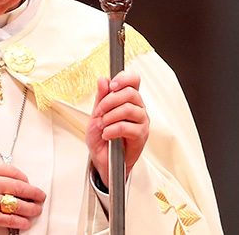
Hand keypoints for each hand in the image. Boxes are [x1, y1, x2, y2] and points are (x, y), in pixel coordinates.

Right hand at [0, 161, 45, 229]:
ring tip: (37, 209)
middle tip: (41, 195)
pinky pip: (8, 220)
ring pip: (17, 205)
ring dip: (31, 208)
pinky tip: (26, 222)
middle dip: (34, 193)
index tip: (28, 182)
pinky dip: (20, 221)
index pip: (13, 171)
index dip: (24, 178)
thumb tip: (8, 175)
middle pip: (20, 187)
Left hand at [85, 70, 148, 188]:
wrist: (102, 160)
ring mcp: (141, 121)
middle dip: (109, 101)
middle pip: (130, 93)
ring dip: (110, 117)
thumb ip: (101, 97)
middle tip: (100, 112)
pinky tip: (107, 134)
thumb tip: (103, 80)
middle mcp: (138, 108)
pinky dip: (112, 130)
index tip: (112, 85)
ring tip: (103, 125)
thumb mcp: (97, 114)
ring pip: (128, 109)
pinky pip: (126, 127)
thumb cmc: (101, 138)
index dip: (124, 78)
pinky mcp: (141, 135)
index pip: (134, 80)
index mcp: (128, 99)